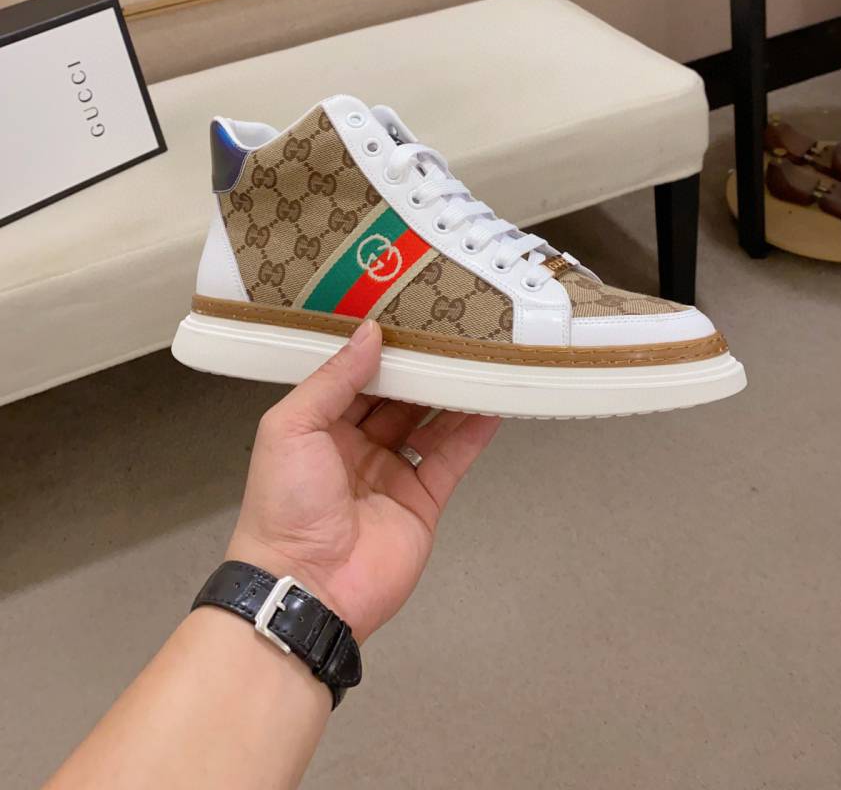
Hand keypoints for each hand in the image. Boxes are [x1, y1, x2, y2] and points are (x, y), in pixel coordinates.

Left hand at [227, 320, 499, 641]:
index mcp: (319, 428)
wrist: (307, 588)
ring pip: (429, 424)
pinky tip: (491, 403)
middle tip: (451, 331)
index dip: (381, 350)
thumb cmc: (284, 505)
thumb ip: (334, 378)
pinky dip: (473, 432)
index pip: (355, 378)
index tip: (408, 316)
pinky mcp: (422, 502)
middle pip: (397, 398)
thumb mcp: (292, 427)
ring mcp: (392, 475)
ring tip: (479, 357)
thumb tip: (370, 332)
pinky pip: (451, 459)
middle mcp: (356, 447)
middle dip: (421, 368)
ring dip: (452, 394)